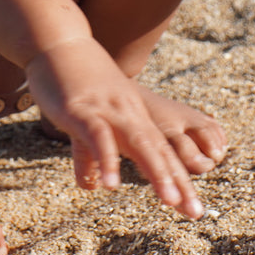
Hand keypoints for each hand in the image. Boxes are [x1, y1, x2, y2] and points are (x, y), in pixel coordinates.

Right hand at [25, 37, 203, 218]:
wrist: (59, 42)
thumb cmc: (74, 82)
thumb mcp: (89, 120)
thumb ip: (90, 154)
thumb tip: (91, 184)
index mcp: (133, 116)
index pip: (162, 152)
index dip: (179, 180)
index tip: (194, 209)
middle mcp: (128, 113)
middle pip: (159, 151)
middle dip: (178, 182)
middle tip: (195, 211)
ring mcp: (108, 110)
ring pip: (139, 143)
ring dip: (156, 172)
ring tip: (170, 201)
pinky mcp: (83, 110)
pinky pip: (99, 138)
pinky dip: (107, 160)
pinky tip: (111, 185)